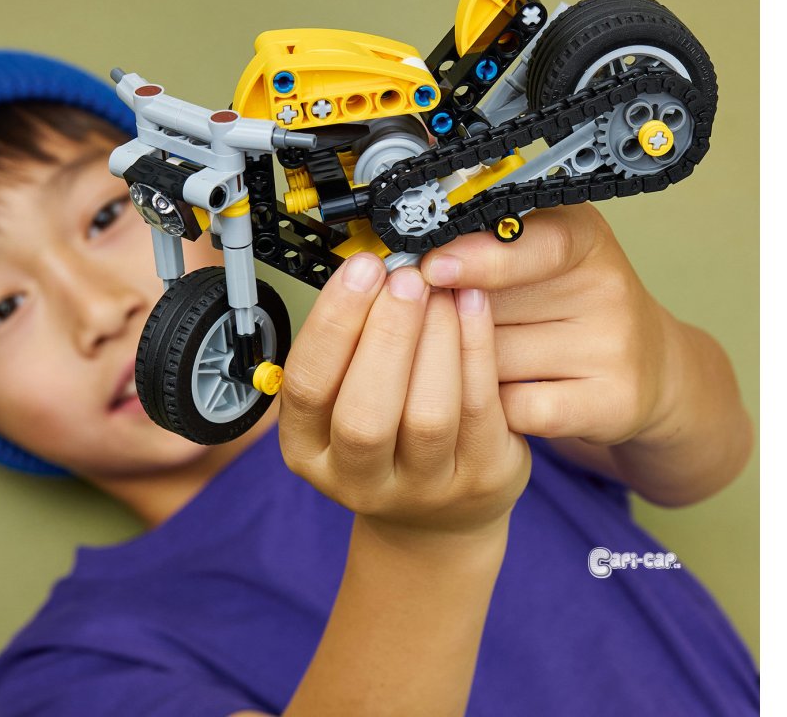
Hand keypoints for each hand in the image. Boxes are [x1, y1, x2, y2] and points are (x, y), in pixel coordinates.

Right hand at [279, 252, 529, 539]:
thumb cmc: (387, 438)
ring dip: (435, 339)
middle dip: (386, 335)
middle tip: (405, 278)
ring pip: (428, 415)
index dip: (334, 324)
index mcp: (309, 451)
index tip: (361, 270)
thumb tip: (374, 272)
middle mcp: (358, 480)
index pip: (307, 388)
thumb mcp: (345, 400)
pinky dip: (476, 349)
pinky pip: (479, 410)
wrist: (437, 516)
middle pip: (365, 415)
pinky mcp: (479, 479)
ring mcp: (422, 489)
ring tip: (440, 289)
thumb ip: (351, 346)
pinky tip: (473, 306)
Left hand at [420, 203, 676, 446]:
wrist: (646, 368)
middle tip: (439, 324)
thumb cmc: (567, 305)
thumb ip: (481, 254)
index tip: (432, 268)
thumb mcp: (534, 258)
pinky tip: (499, 397)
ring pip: (497, 362)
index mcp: (584, 237)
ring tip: (476, 360)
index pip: (536, 243)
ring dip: (467, 368)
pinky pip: (517, 408)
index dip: (480, 258)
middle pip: (496, 309)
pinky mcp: (612, 403)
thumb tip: (408, 270)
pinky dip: (495, 409)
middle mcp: (608, 287)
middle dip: (452, 322)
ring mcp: (614, 348)